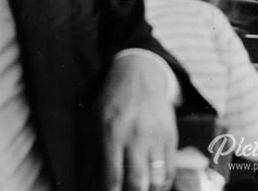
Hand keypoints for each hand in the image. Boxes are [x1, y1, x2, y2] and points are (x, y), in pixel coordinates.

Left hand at [99, 54, 177, 190]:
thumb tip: (86, 186)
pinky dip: (163, 184)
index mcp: (112, 134)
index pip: (111, 177)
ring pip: (157, 178)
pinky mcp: (170, 137)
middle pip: (137, 181)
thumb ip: (89, 157)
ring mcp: (156, 137)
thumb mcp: (92, 125)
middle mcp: (136, 137)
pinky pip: (170, 168)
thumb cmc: (110, 104)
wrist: (139, 78)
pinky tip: (154, 187)